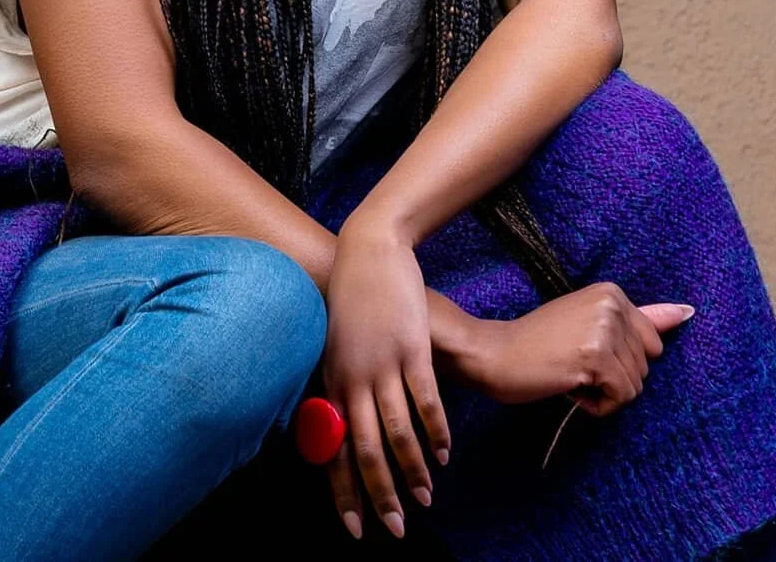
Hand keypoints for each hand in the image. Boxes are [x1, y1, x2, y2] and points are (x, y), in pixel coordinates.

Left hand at [322, 219, 450, 541]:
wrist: (368, 248)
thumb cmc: (350, 296)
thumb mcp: (333, 343)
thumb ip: (336, 384)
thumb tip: (335, 426)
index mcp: (330, 380)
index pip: (333, 449)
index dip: (344, 491)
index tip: (354, 528)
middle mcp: (353, 377)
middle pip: (366, 449)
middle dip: (380, 494)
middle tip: (395, 528)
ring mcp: (384, 363)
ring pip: (398, 431)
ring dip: (413, 470)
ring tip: (426, 498)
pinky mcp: (412, 347)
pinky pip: (426, 400)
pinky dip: (437, 431)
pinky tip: (445, 453)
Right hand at [459, 280, 694, 415]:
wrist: (495, 353)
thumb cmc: (538, 342)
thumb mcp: (587, 323)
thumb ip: (638, 319)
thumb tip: (686, 313)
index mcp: (612, 292)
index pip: (652, 343)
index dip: (619, 358)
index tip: (583, 348)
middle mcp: (611, 305)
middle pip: (646, 366)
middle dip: (613, 376)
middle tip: (572, 361)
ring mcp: (603, 329)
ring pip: (636, 386)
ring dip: (603, 392)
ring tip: (569, 373)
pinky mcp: (595, 357)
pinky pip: (621, 398)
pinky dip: (597, 405)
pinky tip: (569, 387)